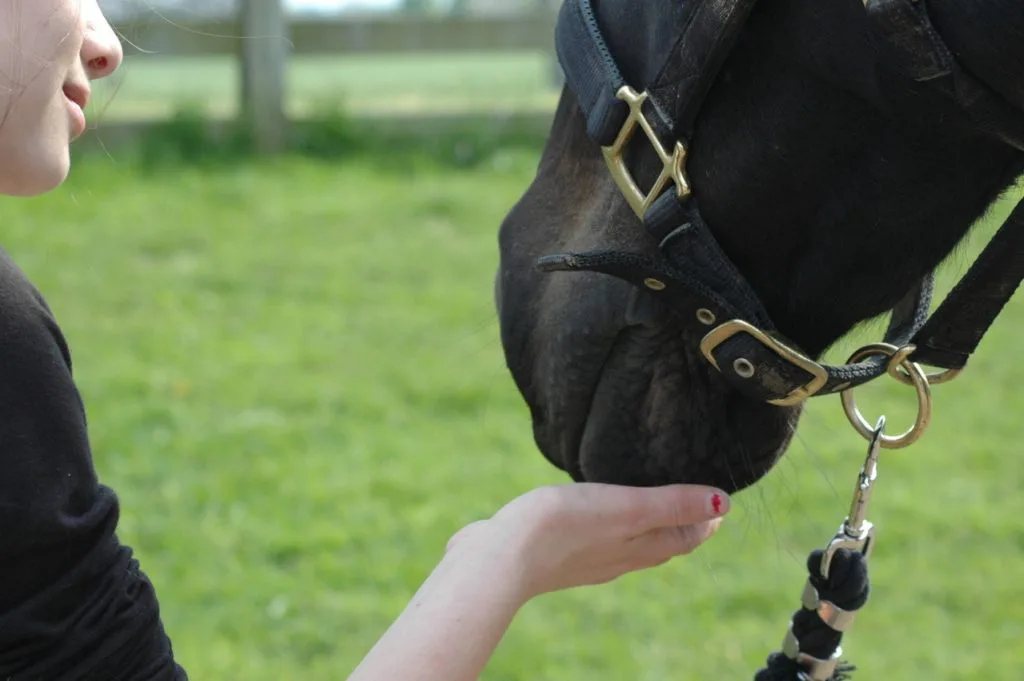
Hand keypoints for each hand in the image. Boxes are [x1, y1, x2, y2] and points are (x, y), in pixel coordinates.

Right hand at [445, 483, 729, 599]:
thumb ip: (672, 505)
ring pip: (627, 541)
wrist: (501, 558)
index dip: (706, 519)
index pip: (685, 537)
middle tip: (693, 495)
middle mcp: (618, 559)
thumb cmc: (565, 529)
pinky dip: (607, 523)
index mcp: (639, 549)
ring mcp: (586, 558)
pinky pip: (593, 537)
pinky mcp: (557, 551)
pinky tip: (593, 508)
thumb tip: (723, 505)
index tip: (719, 498)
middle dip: (680, 520)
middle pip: (660, 542)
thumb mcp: (628, 508)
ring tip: (648, 497)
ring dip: (644, 522)